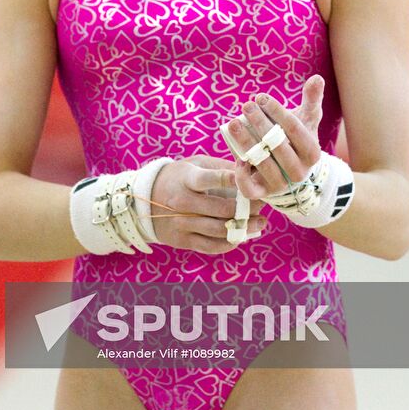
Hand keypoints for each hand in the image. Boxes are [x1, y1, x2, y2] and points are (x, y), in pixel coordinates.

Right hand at [150, 155, 265, 253]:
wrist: (146, 199)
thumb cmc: (180, 176)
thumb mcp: (196, 163)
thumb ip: (221, 167)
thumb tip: (250, 171)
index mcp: (187, 179)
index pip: (210, 179)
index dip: (230, 179)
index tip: (249, 178)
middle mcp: (182, 201)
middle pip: (221, 210)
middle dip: (247, 208)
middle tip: (262, 205)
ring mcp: (181, 223)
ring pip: (219, 230)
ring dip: (245, 228)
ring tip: (260, 222)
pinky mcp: (182, 240)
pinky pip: (211, 246)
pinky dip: (230, 242)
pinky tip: (242, 235)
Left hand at [229, 75, 324, 200]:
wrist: (291, 174)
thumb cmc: (297, 141)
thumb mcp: (306, 120)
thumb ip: (311, 100)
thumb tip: (317, 78)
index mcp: (312, 152)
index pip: (293, 128)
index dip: (276, 111)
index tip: (261, 97)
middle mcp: (298, 171)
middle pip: (277, 144)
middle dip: (259, 123)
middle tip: (246, 105)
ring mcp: (281, 185)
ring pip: (262, 163)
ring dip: (246, 142)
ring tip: (234, 123)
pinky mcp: (262, 194)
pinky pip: (250, 189)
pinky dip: (241, 175)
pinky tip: (237, 157)